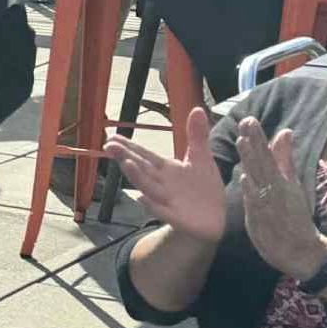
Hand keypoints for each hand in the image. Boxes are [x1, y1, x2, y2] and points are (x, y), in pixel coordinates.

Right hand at [104, 107, 226, 246]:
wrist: (216, 218)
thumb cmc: (204, 189)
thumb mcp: (201, 159)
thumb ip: (196, 136)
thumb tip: (197, 108)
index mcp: (166, 169)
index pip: (144, 156)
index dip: (129, 147)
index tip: (111, 137)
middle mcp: (162, 184)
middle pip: (141, 169)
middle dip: (126, 157)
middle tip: (109, 146)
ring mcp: (167, 201)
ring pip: (148, 187)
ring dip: (136, 176)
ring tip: (126, 164)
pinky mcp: (178, 217)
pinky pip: (163, 212)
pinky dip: (152, 206)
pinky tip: (142, 199)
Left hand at [234, 117, 326, 281]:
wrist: (299, 250)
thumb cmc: (292, 214)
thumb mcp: (292, 185)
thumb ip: (285, 160)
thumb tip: (285, 133)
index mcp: (282, 180)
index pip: (267, 155)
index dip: (258, 138)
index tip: (250, 120)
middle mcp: (274, 189)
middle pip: (262, 163)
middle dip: (253, 142)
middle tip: (245, 123)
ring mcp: (267, 203)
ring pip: (257, 178)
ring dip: (250, 160)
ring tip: (242, 141)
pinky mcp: (260, 219)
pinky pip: (255, 202)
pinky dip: (251, 190)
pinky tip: (245, 177)